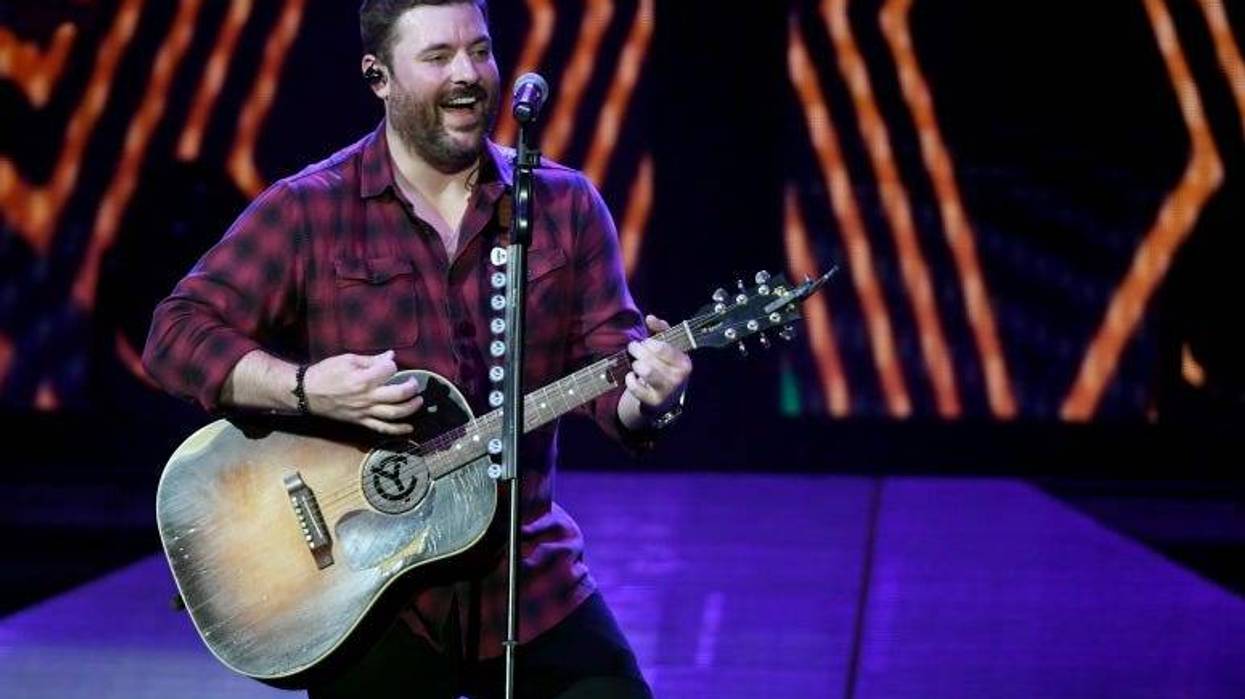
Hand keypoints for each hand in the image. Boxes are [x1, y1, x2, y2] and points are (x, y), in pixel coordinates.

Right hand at [303, 350, 421, 434]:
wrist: (307, 393)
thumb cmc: (326, 373)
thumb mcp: (347, 359)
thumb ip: (371, 360)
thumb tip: (391, 356)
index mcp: (363, 379)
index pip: (389, 370)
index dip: (392, 365)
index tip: (389, 364)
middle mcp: (367, 397)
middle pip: (399, 394)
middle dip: (411, 387)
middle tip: (414, 383)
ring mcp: (365, 412)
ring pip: (395, 413)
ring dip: (411, 408)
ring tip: (418, 401)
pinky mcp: (361, 422)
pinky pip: (383, 428)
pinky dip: (398, 430)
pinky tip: (410, 428)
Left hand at [621, 315, 691, 425]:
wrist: (666, 398)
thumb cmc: (666, 367)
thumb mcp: (669, 348)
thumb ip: (661, 330)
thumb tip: (650, 318)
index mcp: (684, 362)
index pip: (662, 347)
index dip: (649, 343)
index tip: (645, 342)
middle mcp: (679, 377)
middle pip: (650, 358)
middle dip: (637, 350)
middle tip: (634, 349)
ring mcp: (667, 391)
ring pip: (644, 371)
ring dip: (636, 364)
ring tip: (636, 364)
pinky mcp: (654, 402)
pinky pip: (635, 387)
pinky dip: (630, 380)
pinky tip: (632, 376)